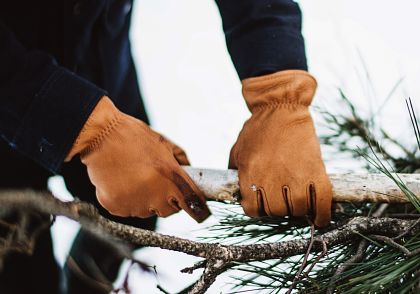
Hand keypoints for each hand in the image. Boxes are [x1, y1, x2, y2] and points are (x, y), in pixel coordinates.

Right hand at [66, 97, 209, 221]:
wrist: (101, 135)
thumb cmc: (135, 137)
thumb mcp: (165, 143)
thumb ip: (182, 160)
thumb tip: (191, 174)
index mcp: (171, 177)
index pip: (193, 204)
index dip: (198, 208)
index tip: (199, 211)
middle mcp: (155, 194)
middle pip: (170, 210)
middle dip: (167, 199)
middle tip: (154, 180)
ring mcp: (135, 203)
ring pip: (148, 211)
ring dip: (145, 199)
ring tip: (134, 177)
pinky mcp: (116, 207)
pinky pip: (128, 210)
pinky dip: (126, 200)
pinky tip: (121, 182)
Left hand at [229, 70, 331, 226]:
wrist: (281, 107)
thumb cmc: (257, 129)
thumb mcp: (238, 150)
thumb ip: (236, 172)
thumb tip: (237, 191)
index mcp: (250, 175)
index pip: (254, 210)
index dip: (258, 209)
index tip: (264, 204)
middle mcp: (271, 179)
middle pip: (276, 212)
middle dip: (278, 209)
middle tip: (283, 200)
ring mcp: (295, 175)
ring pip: (297, 210)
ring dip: (298, 211)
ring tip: (299, 204)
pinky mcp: (315, 170)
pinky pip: (321, 202)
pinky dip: (322, 215)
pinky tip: (319, 219)